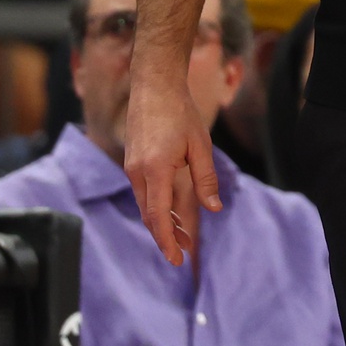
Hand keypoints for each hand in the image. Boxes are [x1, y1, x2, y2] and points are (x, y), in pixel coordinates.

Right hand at [125, 71, 221, 266]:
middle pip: (149, 215)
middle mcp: (138, 172)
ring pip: (145, 205)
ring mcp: (132, 167)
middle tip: (184, 253)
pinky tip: (170, 211)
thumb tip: (214, 209)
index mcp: (155, 170)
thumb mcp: (200, 145)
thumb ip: (206, 179)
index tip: (176, 259)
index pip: (157, 216)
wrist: (154, 85)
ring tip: (183, 236)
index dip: (167, 240)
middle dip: (166, 236)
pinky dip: (156, 206)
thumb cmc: (180, 112)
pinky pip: (143, 192)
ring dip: (162, 222)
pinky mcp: (132, 162)